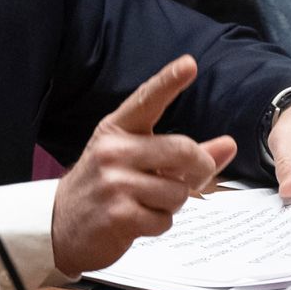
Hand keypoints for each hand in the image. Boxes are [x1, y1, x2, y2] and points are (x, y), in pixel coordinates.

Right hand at [51, 55, 236, 275]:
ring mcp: (113, 182)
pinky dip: (158, 224)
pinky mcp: (118, 215)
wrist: (61, 225)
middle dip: (198, 169)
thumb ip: (181, 153)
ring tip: (146, 202)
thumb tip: (229, 145)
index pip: (146, 100)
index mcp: (116, 129)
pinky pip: (164, 220)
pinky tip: (136, 220)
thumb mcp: (136, 160)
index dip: (169, 81)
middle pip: (183, 150)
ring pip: (178, 191)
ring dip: (172, 203)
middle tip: (191, 178)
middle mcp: (113, 150)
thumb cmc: (105, 186)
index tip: (188, 64)